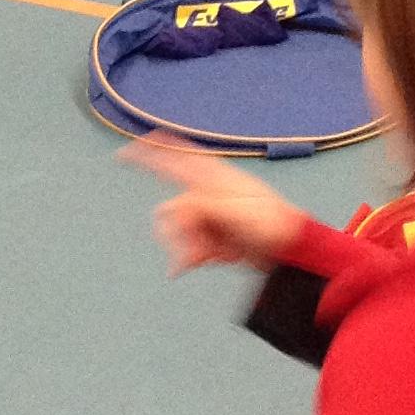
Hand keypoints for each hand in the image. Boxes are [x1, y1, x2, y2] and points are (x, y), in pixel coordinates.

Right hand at [122, 134, 305, 276]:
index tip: (121, 154)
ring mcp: (210, 216)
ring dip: (189, 246)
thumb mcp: (231, 209)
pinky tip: (203, 261)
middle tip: (187, 250)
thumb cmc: (269, 221)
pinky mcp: (214, 236)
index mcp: (212, 176)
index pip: (174, 156)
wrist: (293, 248)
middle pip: (172, 208)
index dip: (147, 152)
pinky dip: (194, 255)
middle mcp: (207, 193)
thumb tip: (173, 213)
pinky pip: (190, 246)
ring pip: (179, 231)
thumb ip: (197, 206)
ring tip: (210, 256)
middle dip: (176, 231)